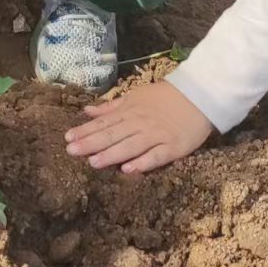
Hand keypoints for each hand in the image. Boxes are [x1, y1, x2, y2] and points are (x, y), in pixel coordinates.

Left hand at [65, 81, 213, 173]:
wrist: (200, 96)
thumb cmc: (164, 97)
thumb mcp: (135, 97)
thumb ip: (111, 107)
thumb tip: (87, 111)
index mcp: (130, 111)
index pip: (104, 123)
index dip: (85, 130)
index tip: (67, 137)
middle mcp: (140, 124)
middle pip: (113, 135)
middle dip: (91, 143)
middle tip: (71, 151)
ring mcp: (157, 136)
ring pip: (130, 146)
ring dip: (111, 154)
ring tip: (93, 162)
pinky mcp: (174, 147)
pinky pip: (156, 157)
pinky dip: (142, 163)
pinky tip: (128, 170)